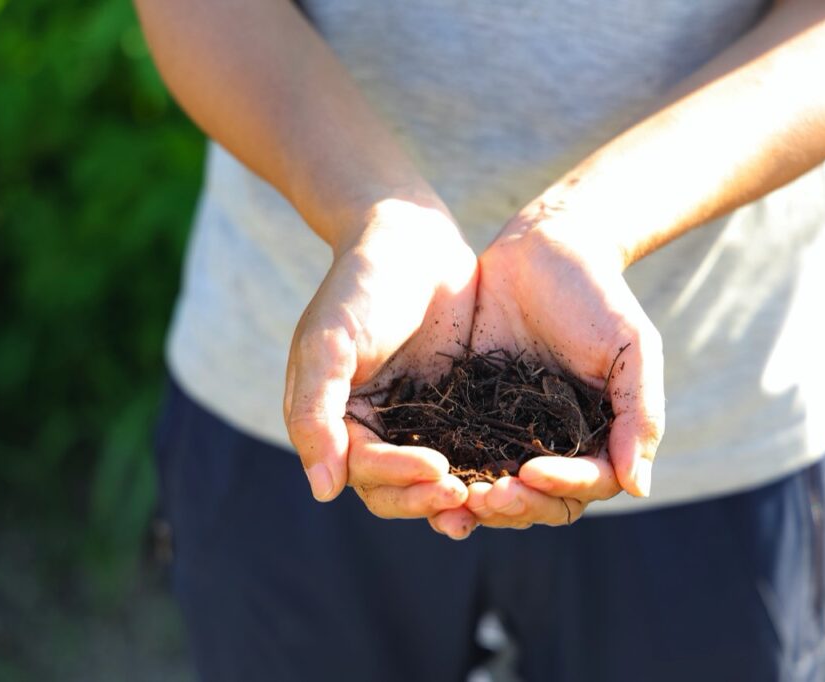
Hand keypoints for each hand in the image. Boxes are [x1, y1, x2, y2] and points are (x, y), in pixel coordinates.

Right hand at [284, 199, 477, 534]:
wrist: (410, 236)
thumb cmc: (359, 284)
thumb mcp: (328, 343)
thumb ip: (315, 411)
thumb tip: (324, 490)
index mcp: (336, 419)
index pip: (362, 468)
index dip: (396, 478)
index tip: (435, 470)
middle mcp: (375, 427)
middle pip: (396, 486)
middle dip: (425, 496)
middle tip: (462, 495)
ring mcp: (417, 418)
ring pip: (432, 477)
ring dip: (453, 496)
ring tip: (485, 505)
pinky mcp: (457, 405)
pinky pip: (468, 447)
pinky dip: (482, 468)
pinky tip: (508, 478)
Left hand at [430, 199, 664, 533]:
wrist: (543, 248)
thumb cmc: (598, 295)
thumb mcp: (632, 348)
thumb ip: (640, 414)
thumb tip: (639, 487)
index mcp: (599, 438)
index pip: (585, 485)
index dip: (561, 487)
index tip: (533, 472)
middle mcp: (555, 445)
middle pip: (538, 500)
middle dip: (514, 506)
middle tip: (485, 496)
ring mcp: (510, 433)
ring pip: (496, 489)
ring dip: (478, 501)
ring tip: (454, 494)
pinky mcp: (468, 414)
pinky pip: (458, 454)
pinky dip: (445, 473)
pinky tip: (426, 472)